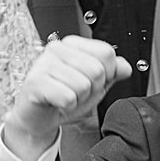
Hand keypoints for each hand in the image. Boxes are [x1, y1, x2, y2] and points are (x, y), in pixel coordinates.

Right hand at [4, 36, 129, 160]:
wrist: (40, 115)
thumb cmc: (65, 96)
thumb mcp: (96, 84)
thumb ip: (113, 73)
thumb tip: (125, 66)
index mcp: (73, 45)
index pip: (106, 53)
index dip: (108, 73)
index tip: (92, 81)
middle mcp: (57, 49)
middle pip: (97, 71)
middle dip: (92, 89)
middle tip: (76, 92)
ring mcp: (43, 63)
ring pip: (84, 85)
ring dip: (79, 98)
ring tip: (66, 96)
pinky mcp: (35, 82)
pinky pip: (68, 98)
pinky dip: (67, 106)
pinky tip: (57, 102)